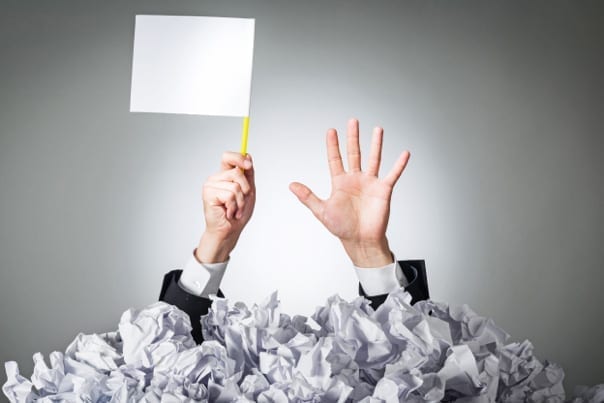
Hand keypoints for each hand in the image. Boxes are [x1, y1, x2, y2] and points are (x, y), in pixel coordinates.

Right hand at [196, 152, 255, 262]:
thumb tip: (248, 155)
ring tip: (235, 209)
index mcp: (224, 175)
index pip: (228, 157)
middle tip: (242, 201)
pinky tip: (228, 212)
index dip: (238, 158)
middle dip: (246, 189)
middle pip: (236, 172)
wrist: (230, 231)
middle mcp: (216, 178)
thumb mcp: (249, 191)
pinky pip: (229, 195)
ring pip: (235, 186)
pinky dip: (234, 206)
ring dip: (240, 202)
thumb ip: (248, 174)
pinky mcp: (208, 194)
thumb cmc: (238, 213)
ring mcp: (210, 186)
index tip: (248, 165)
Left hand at [289, 119, 409, 266]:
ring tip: (378, 129)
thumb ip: (308, 197)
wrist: (360, 241)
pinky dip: (399, 164)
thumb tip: (291, 185)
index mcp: (340, 182)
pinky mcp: (383, 190)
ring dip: (376, 144)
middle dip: (353, 137)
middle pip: (354, 153)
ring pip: (374, 159)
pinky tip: (405, 153)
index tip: (330, 130)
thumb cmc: (342, 227)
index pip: (335, 159)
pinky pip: (392, 174)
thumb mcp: (321, 211)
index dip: (333, 145)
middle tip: (353, 121)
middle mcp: (356, 179)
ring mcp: (370, 183)